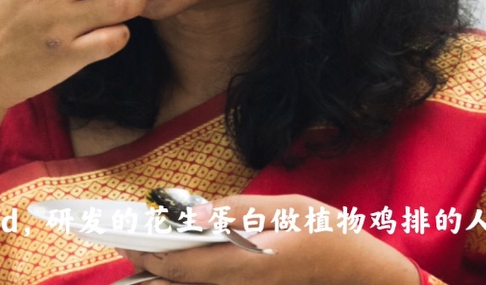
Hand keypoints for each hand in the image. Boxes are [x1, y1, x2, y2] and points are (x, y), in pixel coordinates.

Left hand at [120, 195, 419, 284]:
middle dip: (145, 262)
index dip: (143, 251)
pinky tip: (182, 254)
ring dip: (163, 270)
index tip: (118, 231)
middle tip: (122, 235)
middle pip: (175, 283)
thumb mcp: (290, 208)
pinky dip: (186, 274)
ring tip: (143, 244)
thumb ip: (238, 210)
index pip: (177, 265)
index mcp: (243, 265)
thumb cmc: (332, 237)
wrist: (367, 275)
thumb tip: (191, 212)